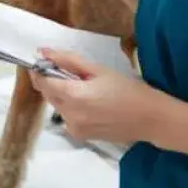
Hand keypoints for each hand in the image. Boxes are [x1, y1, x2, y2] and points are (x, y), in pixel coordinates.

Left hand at [29, 48, 166, 144]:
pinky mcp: (80, 136)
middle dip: (50, 81)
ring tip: (82, 86)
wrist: (149, 118)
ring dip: (60, 94)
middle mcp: (70, 115)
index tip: (39, 61)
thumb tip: (44, 52)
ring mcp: (74, 128)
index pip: (44, 82)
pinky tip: (88, 102)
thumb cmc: (126, 89)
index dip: (38, 71)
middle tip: (64, 70)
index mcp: (74, 96)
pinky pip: (66, 117)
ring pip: (56, 106)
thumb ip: (68, 60)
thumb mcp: (98, 69)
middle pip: (48, 94)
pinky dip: (70, 107)